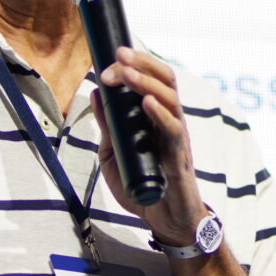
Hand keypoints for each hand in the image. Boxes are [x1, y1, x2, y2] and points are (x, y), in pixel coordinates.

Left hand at [92, 47, 208, 247]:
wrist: (165, 220)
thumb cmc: (143, 185)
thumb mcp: (114, 152)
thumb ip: (108, 125)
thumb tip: (97, 93)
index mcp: (156, 116)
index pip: (152, 79)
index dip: (135, 63)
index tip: (112, 55)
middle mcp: (170, 121)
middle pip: (165, 81)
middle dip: (142, 65)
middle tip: (120, 56)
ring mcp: (176, 138)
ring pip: (170, 100)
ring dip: (147, 84)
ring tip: (127, 74)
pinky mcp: (178, 159)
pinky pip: (173, 131)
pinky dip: (160, 114)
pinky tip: (146, 103)